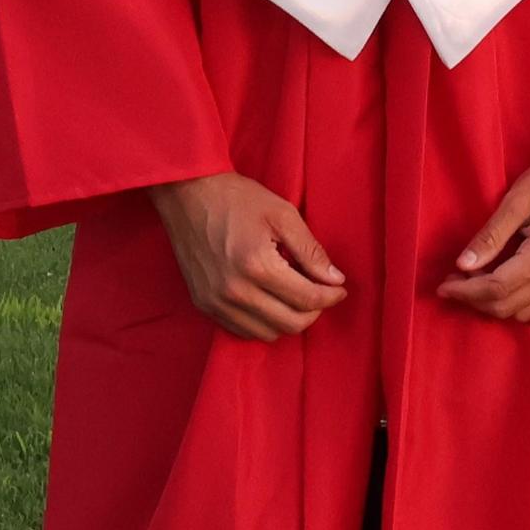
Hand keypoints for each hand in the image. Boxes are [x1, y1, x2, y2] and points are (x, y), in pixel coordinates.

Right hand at [150, 171, 346, 342]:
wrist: (189, 195)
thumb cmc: (239, 199)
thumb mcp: (283, 214)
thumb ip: (311, 250)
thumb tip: (335, 279)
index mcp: (258, 267)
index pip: (307, 299)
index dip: (331, 296)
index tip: (340, 287)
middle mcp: (235, 292)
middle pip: (290, 323)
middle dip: (314, 311)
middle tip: (323, 292)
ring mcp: (216, 303)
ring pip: (267, 334)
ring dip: (289, 320)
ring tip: (297, 294)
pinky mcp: (204, 305)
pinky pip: (242, 331)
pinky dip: (264, 323)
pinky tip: (271, 300)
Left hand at [436, 160, 529, 324]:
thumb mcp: (518, 198)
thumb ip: (491, 234)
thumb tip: (463, 265)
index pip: (497, 289)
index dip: (466, 291)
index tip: (444, 285)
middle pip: (508, 307)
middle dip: (475, 299)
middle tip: (455, 282)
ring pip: (524, 315)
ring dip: (496, 305)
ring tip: (478, 281)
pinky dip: (519, 307)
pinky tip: (506, 286)